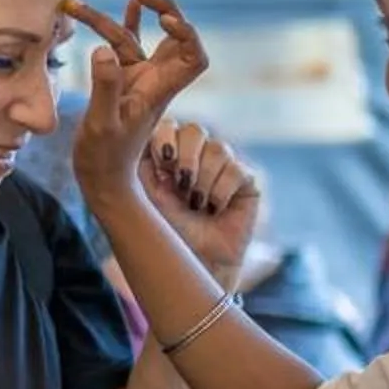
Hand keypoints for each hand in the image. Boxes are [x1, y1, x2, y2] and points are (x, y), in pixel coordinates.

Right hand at [62, 0, 209, 198]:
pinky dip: (129, 24)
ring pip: (138, 39)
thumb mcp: (101, 124)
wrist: (103, 179)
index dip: (187, 33)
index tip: (165, 21)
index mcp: (159, 90)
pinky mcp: (123, 81)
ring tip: (80, 6)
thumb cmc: (104, 158)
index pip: (193, 56)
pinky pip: (129, 46)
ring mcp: (140, 79)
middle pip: (176, 38)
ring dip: (118, 19)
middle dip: (165, 10)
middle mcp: (155, 81)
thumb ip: (105, 88)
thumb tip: (103, 50)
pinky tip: (130, 4)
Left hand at [138, 121, 261, 286]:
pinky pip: (235, 169)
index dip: (166, 139)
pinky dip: (220, 192)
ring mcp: (223, 166)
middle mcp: (197, 156)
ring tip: (196, 205)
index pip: (168, 126)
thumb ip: (142, 163)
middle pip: (195, 130)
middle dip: (186, 157)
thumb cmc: (167, 231)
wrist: (195, 262)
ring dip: (202, 180)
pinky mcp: (245, 180)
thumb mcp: (146, 196)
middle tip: (181, 185)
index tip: (163, 163)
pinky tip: (214, 209)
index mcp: (169, 155)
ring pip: (217, 148)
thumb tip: (143, 132)